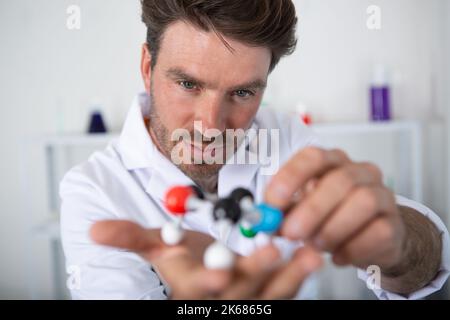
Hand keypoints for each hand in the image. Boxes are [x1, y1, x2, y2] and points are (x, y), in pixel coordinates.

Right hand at [90, 220, 321, 298]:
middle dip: (255, 273)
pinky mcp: (267, 299)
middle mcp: (221, 300)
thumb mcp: (158, 248)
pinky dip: (299, 276)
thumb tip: (93, 230)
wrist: (210, 274)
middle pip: (239, 293)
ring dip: (289, 276)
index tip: (219, 270)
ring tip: (308, 253)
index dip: (207, 281)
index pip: (198, 289)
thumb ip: (132, 238)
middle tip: (274, 250)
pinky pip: (285, 292)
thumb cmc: (185, 260)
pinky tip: (312, 255)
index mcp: (192, 288)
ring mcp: (247, 303)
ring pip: (268, 295)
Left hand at [265, 147, 405, 270]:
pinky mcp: (395, 223)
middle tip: (291, 233)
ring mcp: (382, 195)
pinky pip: (378, 232)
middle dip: (311, 208)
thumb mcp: (302, 211)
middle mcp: (360, 172)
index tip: (272, 202)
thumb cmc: (331, 218)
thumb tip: (262, 218)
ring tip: (315, 245)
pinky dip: (352, 248)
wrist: (372, 238)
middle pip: (339, 180)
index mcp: (332, 162)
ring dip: (332, 228)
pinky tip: (337, 257)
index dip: (291, 176)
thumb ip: (282, 212)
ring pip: (363, 202)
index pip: (313, 157)